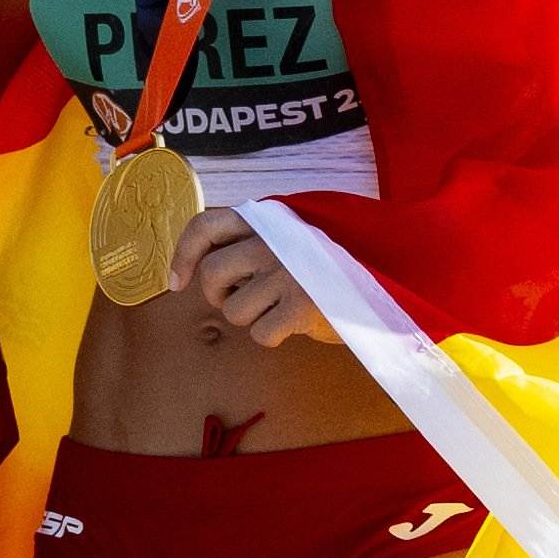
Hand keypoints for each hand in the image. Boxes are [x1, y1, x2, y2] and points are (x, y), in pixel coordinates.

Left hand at [174, 208, 333, 350]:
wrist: (380, 289)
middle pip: (213, 274)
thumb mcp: (287, 239)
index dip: (184, 255)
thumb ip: (249, 243)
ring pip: (233, 310)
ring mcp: (288, 271)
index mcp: (267, 220)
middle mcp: (274, 240)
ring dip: (250, 318)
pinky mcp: (302, 305)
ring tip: (277, 308)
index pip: (207, 226)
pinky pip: (260, 334)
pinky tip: (293, 324)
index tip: (178, 282)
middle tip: (240, 299)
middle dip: (218, 296)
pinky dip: (272, 337)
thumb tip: (198, 269)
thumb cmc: (322, 268)